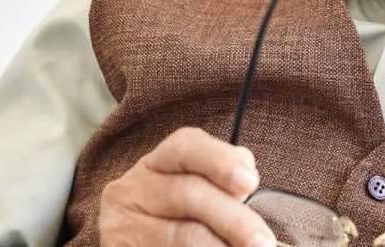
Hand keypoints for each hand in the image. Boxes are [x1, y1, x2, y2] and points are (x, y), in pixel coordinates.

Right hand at [99, 127, 275, 246]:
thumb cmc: (174, 221)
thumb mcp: (195, 194)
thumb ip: (221, 183)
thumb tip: (245, 187)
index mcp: (156, 164)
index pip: (186, 146)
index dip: (220, 159)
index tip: (250, 182)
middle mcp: (132, 189)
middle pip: (190, 193)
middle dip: (235, 219)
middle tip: (262, 240)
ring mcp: (121, 225)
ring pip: (184, 235)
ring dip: (222, 245)